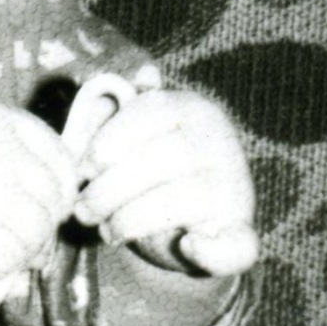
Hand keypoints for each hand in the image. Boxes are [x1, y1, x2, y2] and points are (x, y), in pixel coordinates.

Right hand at [0, 94, 78, 282]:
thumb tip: (47, 191)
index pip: (56, 151)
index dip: (61, 183)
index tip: (51, 202)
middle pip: (54, 193)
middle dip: (48, 220)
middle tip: (32, 238)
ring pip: (39, 229)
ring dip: (29, 248)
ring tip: (7, 253)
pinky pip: (13, 259)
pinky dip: (7, 268)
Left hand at [72, 88, 257, 276]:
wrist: (191, 226)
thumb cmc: (151, 172)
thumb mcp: (137, 139)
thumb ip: (122, 114)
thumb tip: (134, 76)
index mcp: (194, 109)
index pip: (152, 113)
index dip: (110, 140)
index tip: (84, 167)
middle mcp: (220, 143)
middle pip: (163, 158)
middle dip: (112, 187)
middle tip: (83, 210)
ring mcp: (235, 190)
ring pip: (182, 199)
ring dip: (132, 218)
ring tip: (106, 229)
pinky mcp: (243, 235)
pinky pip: (236, 245)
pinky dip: (212, 250)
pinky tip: (187, 246)